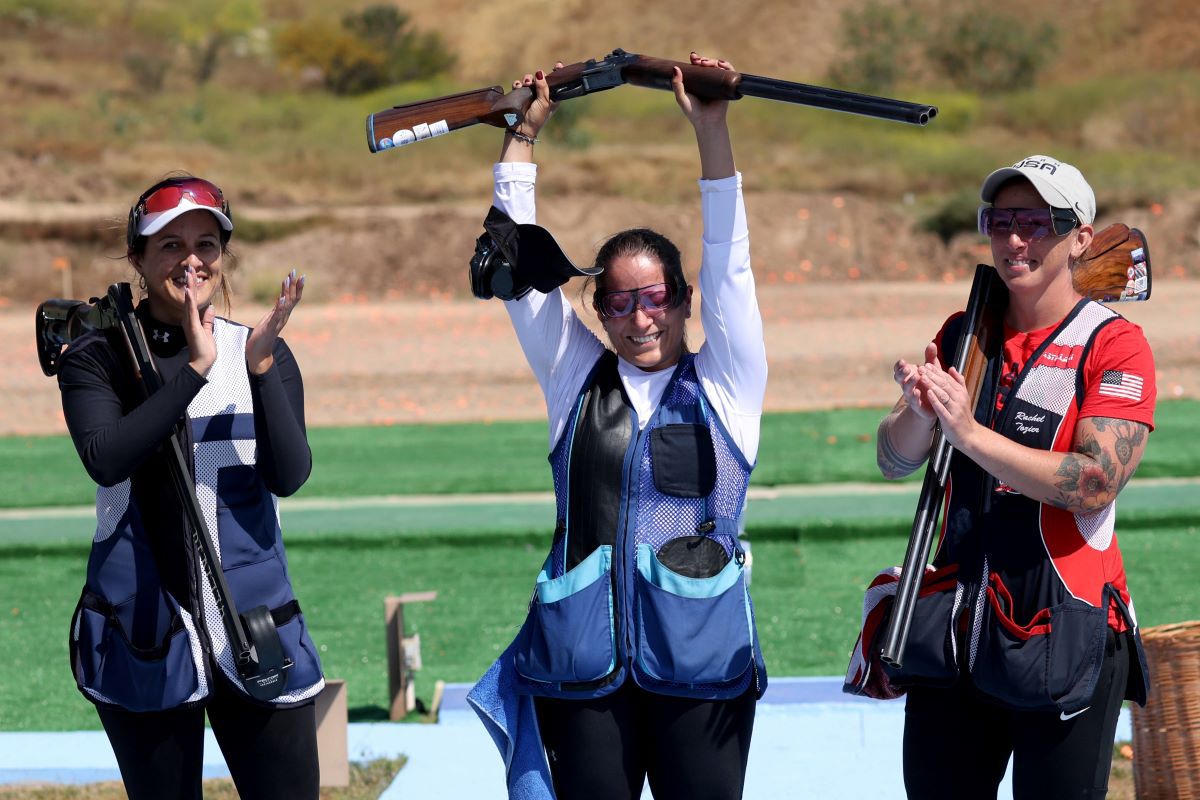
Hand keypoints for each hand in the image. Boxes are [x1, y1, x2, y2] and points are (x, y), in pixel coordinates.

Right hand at [183, 266, 215, 376]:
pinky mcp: (193, 326)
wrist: (202, 362)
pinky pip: (190, 311)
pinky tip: (187, 291)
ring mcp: (190, 321)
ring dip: (189, 286)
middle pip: (190, 296)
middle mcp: (189, 318)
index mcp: (193, 318)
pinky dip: (189, 300)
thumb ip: (208, 319)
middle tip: (189, 267)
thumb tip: (210, 307)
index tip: (193, 273)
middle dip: (189, 282)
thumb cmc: (204, 348)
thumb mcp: (208, 330)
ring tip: (188, 273)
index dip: (193, 286)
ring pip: (189, 300)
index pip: (193, 299)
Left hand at [246, 269, 304, 375]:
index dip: (297, 287)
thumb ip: (277, 308)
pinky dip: (281, 306)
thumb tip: (282, 296)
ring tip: (288, 279)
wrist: (259, 353)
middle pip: (292, 299)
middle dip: (294, 285)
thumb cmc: (263, 335)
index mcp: (283, 314)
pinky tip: (282, 298)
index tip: (299, 274)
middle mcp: (284, 317)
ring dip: (287, 292)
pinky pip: (277, 315)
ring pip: (286, 305)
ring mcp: (278, 322)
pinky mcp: (270, 326)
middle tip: (295, 272)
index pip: (293, 298)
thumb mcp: (270, 318)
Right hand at [509, 61, 564, 140]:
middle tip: (534, 81)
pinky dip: (517, 84)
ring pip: (529, 80)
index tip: (557, 65)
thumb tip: (540, 72)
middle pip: (541, 78)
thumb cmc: (537, 118)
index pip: (556, 82)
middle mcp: (542, 94)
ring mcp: (531, 94)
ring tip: (525, 84)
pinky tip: (517, 87)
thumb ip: (543, 87)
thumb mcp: (544, 102)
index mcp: (552, 97)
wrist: (522, 129)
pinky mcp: (520, 96)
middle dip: (537, 76)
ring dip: (526, 79)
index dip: (557, 73)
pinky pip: (518, 85)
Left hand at [675, 53, 734, 178]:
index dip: (696, 60)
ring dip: (713, 61)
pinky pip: (730, 73)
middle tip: (699, 61)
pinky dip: (727, 66)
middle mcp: (708, 81)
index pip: (698, 67)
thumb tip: (675, 68)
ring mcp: (718, 83)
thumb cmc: (693, 112)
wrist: (707, 122)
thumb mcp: (681, 97)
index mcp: (697, 82)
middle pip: (708, 65)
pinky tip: (721, 64)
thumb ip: (677, 84)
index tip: (693, 58)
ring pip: (718, 67)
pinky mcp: (727, 86)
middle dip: (704, 60)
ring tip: (707, 63)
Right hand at [893, 342, 937, 421]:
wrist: (931, 406)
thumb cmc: (930, 385)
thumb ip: (930, 358)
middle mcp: (907, 385)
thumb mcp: (931, 370)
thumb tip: (932, 344)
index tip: (902, 362)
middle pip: (899, 378)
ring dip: (910, 383)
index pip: (899, 369)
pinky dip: (915, 396)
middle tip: (906, 368)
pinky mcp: (917, 405)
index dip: (899, 366)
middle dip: (901, 373)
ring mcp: (910, 395)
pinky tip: (918, 391)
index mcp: (908, 376)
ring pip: (906, 389)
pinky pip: (913, 401)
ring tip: (916, 377)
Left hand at [919, 353, 976, 448]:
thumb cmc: (962, 416)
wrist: (969, 435)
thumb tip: (952, 368)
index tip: (926, 364)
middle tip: (921, 368)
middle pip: (945, 385)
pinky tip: (928, 393)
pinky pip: (942, 408)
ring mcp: (955, 409)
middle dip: (932, 375)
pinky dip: (935, 400)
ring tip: (922, 377)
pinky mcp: (950, 420)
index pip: (948, 379)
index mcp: (961, 393)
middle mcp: (959, 399)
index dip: (937, 371)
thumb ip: (958, 382)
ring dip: (932, 385)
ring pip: (943, 394)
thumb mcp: (963, 397)